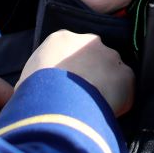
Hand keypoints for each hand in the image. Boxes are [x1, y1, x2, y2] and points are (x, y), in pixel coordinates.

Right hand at [18, 30, 134, 115]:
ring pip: (111, 72)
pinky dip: (119, 102)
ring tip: (94, 107)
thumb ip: (40, 76)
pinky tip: (105, 113)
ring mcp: (111, 56)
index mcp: (62, 38)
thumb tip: (39, 91)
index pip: (69, 49)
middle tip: (82, 96)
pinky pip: (125, 90)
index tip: (67, 84)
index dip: (70, 68)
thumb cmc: (35, 93)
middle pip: (94, 56)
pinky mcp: (126, 76)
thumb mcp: (27, 78)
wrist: (57, 104)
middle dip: (91, 74)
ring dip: (106, 86)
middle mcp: (89, 41)